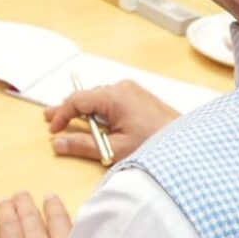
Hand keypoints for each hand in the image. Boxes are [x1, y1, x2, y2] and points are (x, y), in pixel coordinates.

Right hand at [44, 80, 178, 162]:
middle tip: (51, 118)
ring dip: (85, 110)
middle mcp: (122, 88)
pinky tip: (95, 121)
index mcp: (114, 97)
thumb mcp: (115, 149)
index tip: (53, 129)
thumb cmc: (154, 145)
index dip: (61, 114)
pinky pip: (112, 100)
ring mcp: (133, 91)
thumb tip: (59, 142)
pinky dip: (100, 110)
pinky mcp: (140, 98)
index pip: (77, 100)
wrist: (187, 145)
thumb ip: (83, 145)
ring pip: (99, 98)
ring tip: (70, 120)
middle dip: (69, 110)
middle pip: (87, 96)